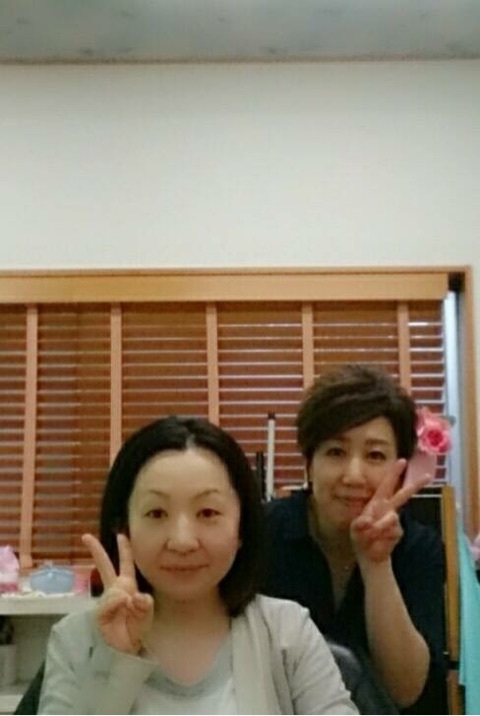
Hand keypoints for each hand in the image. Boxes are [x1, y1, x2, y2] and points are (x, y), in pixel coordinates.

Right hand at [82, 532, 153, 653]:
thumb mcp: (146, 613)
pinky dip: (117, 604)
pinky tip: (121, 608)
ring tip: (128, 609)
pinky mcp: (100, 612)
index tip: (121, 534)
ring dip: (123, 598)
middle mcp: (115, 589)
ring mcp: (106, 600)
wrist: (126, 647)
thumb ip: (145, 604)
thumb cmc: (136, 627)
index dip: (124, 549)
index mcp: (127, 585)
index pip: (126, 563)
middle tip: (86, 536)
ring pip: (115, 590)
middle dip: (96, 551)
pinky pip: (110, 602)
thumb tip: (131, 596)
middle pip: (104, 566)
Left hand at [350, 459, 430, 565]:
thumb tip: (369, 522)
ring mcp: (395, 520)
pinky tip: (377, 541)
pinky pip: (391, 531)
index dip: (394, 473)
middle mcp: (388, 508)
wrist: (369, 554)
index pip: (387, 484)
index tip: (403, 460)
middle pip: (404, 494)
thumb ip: (360, 523)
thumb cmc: (360, 536)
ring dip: (377, 527)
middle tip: (428, 476)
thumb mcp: (355, 528)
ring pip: (391, 517)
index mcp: (378, 502)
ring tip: (370, 534)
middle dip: (415, 485)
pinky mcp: (398, 532)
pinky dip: (381, 536)